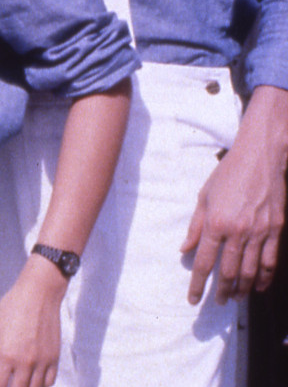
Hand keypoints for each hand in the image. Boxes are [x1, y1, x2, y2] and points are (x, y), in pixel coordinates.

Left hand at [0, 257, 65, 386]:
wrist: (39, 295)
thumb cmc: (11, 309)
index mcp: (7, 355)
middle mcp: (26, 362)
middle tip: (5, 384)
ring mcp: (42, 362)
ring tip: (18, 383)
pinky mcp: (55, 358)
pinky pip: (50, 381)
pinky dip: (42, 385)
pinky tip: (34, 381)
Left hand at [182, 134, 287, 302]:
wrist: (261, 159)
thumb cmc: (228, 174)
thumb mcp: (204, 197)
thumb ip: (195, 226)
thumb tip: (185, 249)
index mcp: (216, 223)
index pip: (205, 262)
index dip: (198, 283)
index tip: (194, 298)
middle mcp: (238, 231)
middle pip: (229, 271)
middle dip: (221, 290)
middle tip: (216, 302)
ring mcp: (260, 232)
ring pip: (251, 270)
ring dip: (242, 288)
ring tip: (235, 298)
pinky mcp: (276, 230)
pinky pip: (270, 261)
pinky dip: (264, 277)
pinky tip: (258, 286)